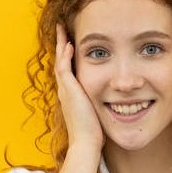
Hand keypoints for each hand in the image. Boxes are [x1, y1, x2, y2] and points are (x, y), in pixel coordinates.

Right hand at [55, 23, 103, 150]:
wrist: (86, 143)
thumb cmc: (93, 132)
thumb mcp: (95, 112)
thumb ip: (99, 103)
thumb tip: (112, 100)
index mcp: (70, 95)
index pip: (67, 70)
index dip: (67, 56)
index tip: (70, 42)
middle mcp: (65, 90)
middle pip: (60, 61)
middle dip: (61, 45)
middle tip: (61, 29)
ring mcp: (65, 90)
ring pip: (59, 62)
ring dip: (61, 45)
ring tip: (62, 30)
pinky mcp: (69, 92)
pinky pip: (64, 69)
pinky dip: (66, 56)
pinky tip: (70, 45)